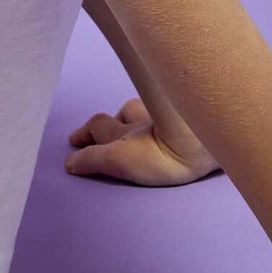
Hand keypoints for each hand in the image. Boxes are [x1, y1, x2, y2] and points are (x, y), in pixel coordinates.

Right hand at [65, 97, 220, 185]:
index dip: (84, 134)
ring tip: (137, 123)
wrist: (203, 141)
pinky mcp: (192, 122)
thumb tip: (69, 162)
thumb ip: (92, 160)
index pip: (98, 126)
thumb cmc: (161, 152)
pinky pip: (177, 114)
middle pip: (123, 114)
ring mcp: (170, 120)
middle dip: (109, 122)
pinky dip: (170, 117)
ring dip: (138, 116)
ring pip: (151, 110)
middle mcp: (144, 121)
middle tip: (102, 129)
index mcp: (124, 132)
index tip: (73, 141)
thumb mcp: (119, 160)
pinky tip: (177, 123)